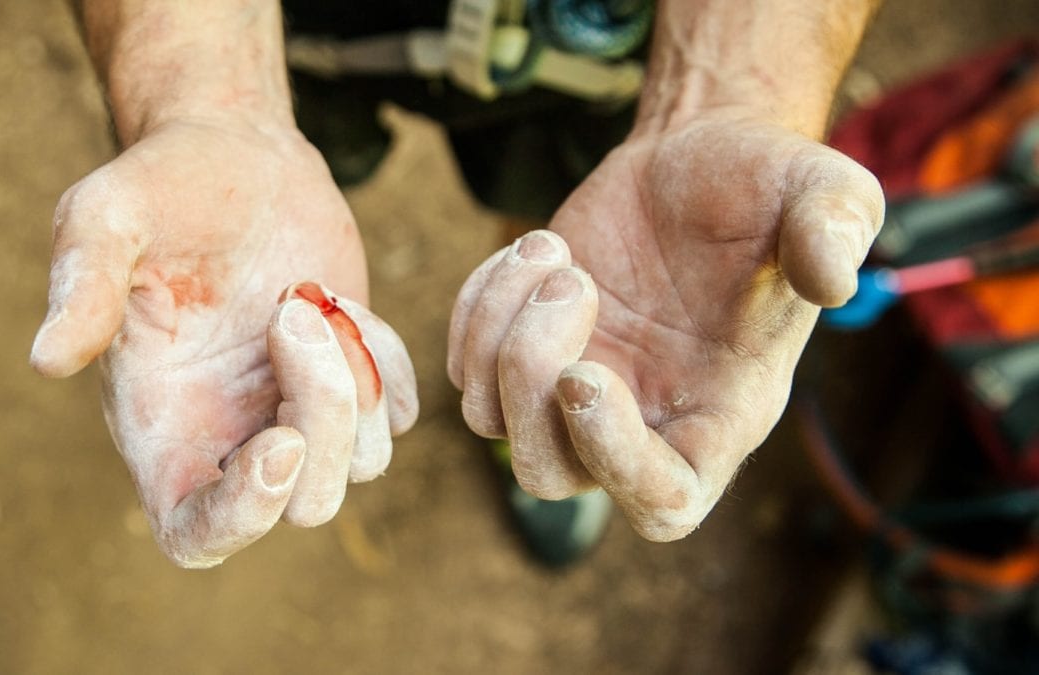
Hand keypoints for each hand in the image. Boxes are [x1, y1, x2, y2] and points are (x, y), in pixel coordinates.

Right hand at [31, 116, 417, 566]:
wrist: (236, 154)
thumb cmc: (160, 186)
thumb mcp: (106, 219)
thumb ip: (83, 288)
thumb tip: (45, 360)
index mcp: (163, 424)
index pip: (199, 535)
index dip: (242, 519)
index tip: (279, 442)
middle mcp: (232, 434)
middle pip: (306, 504)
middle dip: (322, 418)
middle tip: (290, 314)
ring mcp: (296, 409)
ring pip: (362, 465)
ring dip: (355, 384)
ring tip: (308, 298)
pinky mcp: (349, 378)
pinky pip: (396, 416)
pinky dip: (389, 367)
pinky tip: (344, 304)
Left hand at [448, 112, 882, 539]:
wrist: (696, 155)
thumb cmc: (765, 184)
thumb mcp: (822, 191)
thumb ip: (836, 229)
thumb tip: (830, 280)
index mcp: (720, 412)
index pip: (662, 502)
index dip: (614, 462)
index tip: (586, 374)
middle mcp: (642, 417)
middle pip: (547, 474)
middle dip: (531, 381)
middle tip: (572, 283)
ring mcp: (576, 386)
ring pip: (491, 422)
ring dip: (499, 333)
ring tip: (551, 253)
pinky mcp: (525, 348)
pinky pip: (466, 367)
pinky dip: (477, 309)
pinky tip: (532, 251)